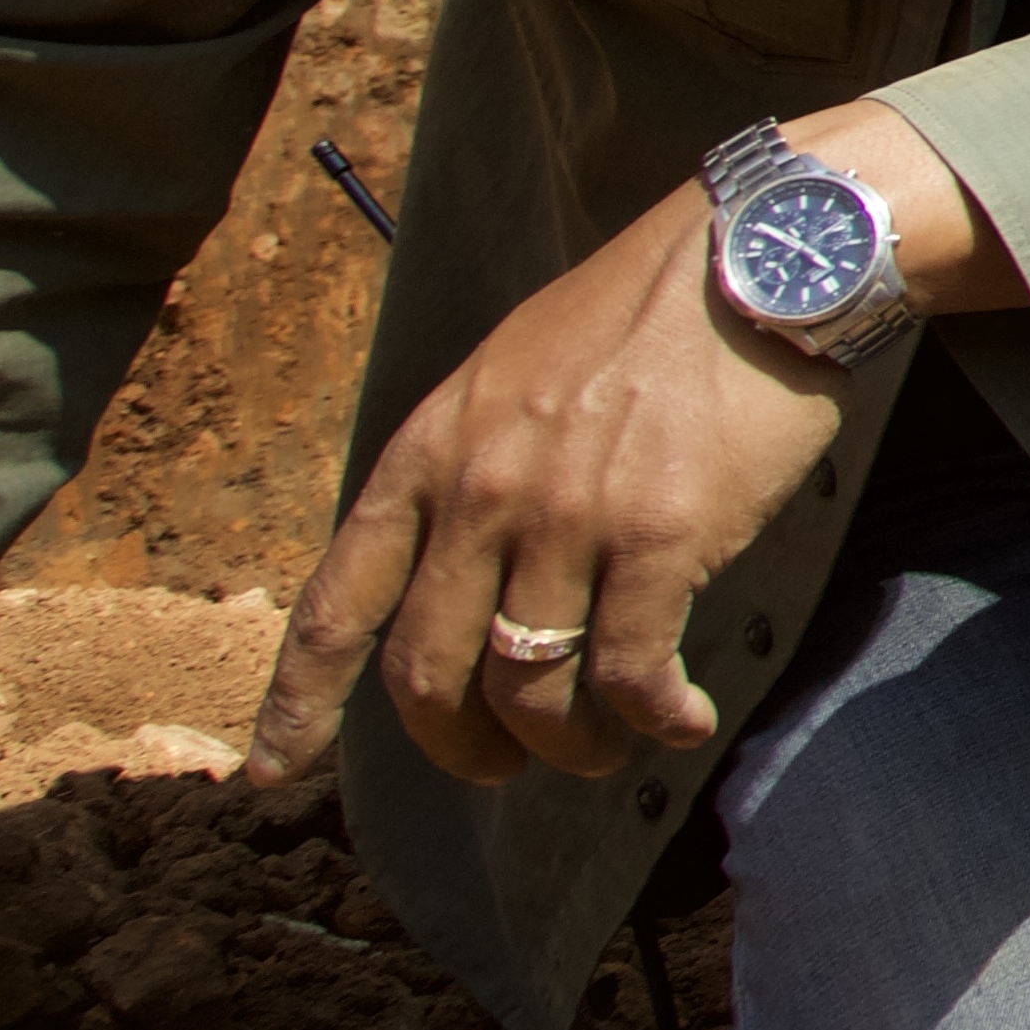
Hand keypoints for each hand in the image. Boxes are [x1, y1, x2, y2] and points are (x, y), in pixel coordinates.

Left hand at [251, 178, 845, 788]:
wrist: (757, 258)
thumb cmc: (644, 311)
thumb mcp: (511, 373)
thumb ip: (472, 464)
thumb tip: (478, 563)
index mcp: (428, 452)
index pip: (336, 605)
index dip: (298, 703)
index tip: (273, 772)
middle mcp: (479, 495)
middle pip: (427, 677)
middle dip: (460, 748)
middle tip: (502, 766)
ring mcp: (565, 520)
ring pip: (530, 689)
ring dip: (569, 746)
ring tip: (607, 750)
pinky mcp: (658, 538)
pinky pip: (630, 671)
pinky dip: (654, 718)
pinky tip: (682, 720)